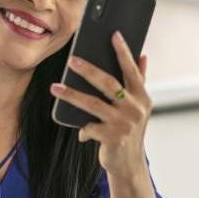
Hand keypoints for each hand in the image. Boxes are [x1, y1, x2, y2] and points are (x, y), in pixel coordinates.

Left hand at [50, 31, 151, 179]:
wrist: (129, 163)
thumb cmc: (130, 129)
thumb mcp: (138, 106)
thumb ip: (140, 81)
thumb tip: (143, 55)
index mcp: (142, 97)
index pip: (132, 69)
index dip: (123, 51)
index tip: (113, 34)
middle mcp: (135, 109)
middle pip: (108, 83)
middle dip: (89, 70)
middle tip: (72, 60)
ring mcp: (124, 124)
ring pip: (93, 104)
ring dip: (71, 95)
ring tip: (55, 87)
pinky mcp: (112, 139)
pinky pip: (89, 127)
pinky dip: (82, 128)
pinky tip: (76, 127)